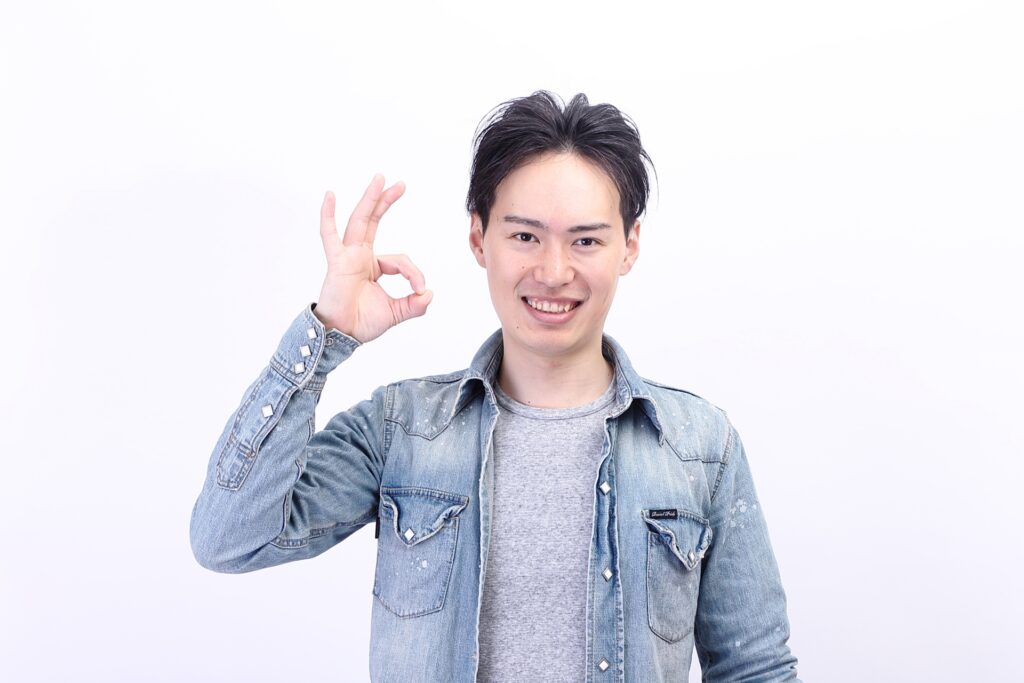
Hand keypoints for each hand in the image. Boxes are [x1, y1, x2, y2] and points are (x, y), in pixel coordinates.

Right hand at [313, 175, 432, 342]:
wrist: (342, 335)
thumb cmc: (362, 323)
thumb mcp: (396, 313)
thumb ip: (415, 305)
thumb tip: (429, 294)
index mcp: (373, 267)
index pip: (400, 261)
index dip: (414, 273)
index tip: (419, 289)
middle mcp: (360, 257)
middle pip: (373, 222)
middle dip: (386, 202)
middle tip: (400, 184)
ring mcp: (347, 257)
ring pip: (359, 222)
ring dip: (370, 200)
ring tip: (380, 179)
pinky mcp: (337, 261)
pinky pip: (330, 235)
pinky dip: (328, 216)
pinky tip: (330, 196)